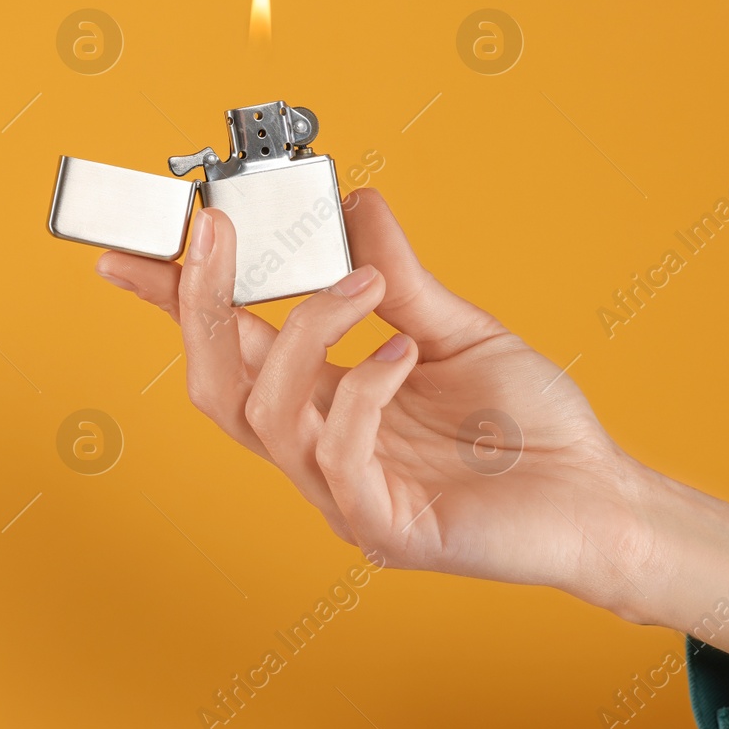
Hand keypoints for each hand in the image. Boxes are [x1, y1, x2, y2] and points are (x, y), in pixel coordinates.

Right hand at [96, 189, 728, 677]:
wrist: (599, 496)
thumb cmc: (530, 427)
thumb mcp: (457, 329)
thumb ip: (400, 274)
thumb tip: (355, 202)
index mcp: (328, 397)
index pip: (230, 345)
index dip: (172, 300)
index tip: (129, 246)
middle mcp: (320, 445)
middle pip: (217, 382)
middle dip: (199, 303)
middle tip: (215, 231)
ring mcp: (345, 491)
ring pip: (265, 413)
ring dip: (303, 331)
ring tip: (362, 285)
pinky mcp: (385, 526)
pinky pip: (338, 456)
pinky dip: (362, 390)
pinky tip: (404, 353)